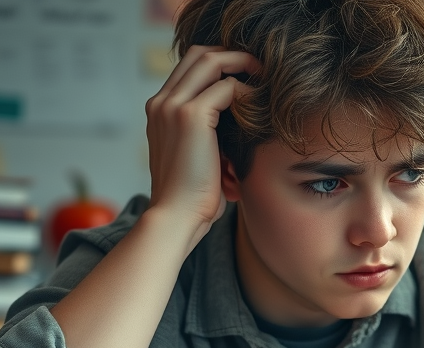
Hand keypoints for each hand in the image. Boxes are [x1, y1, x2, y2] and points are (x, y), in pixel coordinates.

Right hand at [144, 46, 258, 235]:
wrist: (176, 217)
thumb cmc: (192, 197)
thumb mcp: (198, 158)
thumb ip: (209, 136)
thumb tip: (238, 128)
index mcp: (159, 111)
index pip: (189, 67)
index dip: (220, 63)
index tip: (246, 74)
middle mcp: (161, 102)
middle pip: (198, 54)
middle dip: (232, 55)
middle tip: (260, 69)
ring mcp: (173, 106)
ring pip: (211, 60)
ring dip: (242, 63)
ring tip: (264, 78)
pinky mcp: (190, 116)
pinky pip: (225, 86)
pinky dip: (246, 91)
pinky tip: (259, 105)